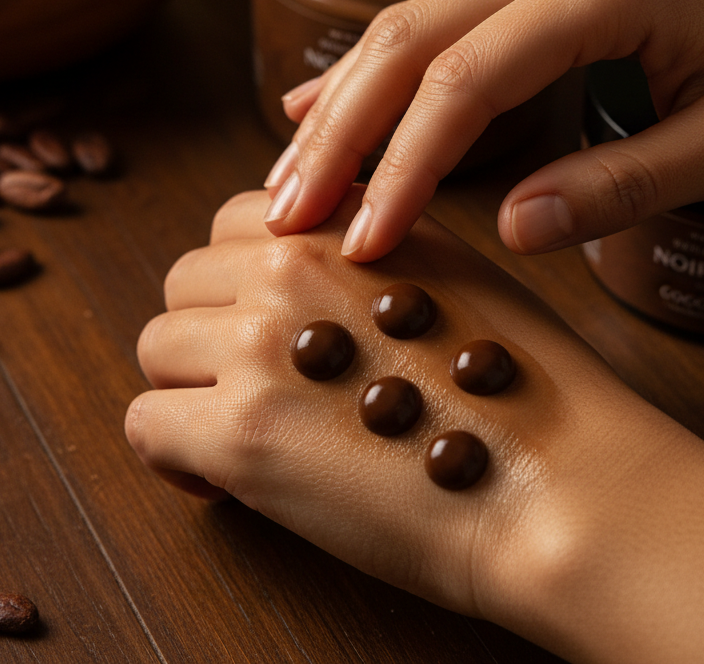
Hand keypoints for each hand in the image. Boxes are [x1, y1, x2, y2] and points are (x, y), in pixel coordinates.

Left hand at [126, 186, 637, 625]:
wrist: (559, 480)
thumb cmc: (524, 389)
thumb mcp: (453, 272)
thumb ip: (371, 249)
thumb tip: (305, 272)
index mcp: (346, 220)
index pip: (233, 222)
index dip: (241, 281)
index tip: (265, 326)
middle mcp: (293, 264)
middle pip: (184, 280)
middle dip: (210, 334)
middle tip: (257, 388)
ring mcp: (259, 343)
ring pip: (156, 346)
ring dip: (190, 390)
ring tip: (247, 435)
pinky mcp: (240, 433)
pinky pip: (145, 424)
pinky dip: (173, 456)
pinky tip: (225, 482)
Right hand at [262, 0, 703, 260]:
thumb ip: (620, 184)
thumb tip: (510, 230)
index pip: (466, 82)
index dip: (404, 166)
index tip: (363, 240)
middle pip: (410, 40)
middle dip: (341, 134)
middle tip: (286, 212)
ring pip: (408, 22)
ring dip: (343, 102)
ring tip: (289, 175)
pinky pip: (435, 15)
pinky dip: (375, 67)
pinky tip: (321, 105)